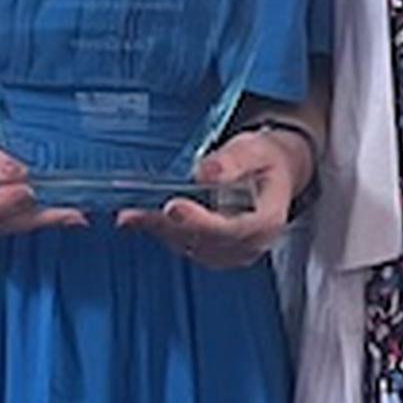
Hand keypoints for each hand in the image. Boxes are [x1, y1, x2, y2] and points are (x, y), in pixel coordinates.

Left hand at [114, 126, 311, 268]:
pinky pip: (184, 245)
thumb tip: (206, 171)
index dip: (200, 221)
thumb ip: (233, 161)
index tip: (174, 208)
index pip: (231, 229)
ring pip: (189, 246)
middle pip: (204, 241)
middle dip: (167, 226)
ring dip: (158, 230)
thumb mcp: (256, 150)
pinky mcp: (214, 252)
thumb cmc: (265, 161)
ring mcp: (231, 252)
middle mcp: (250, 244)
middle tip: (136, 213)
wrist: (272, 173)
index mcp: (267, 220)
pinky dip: (160, 231)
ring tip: (130, 215)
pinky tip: (138, 219)